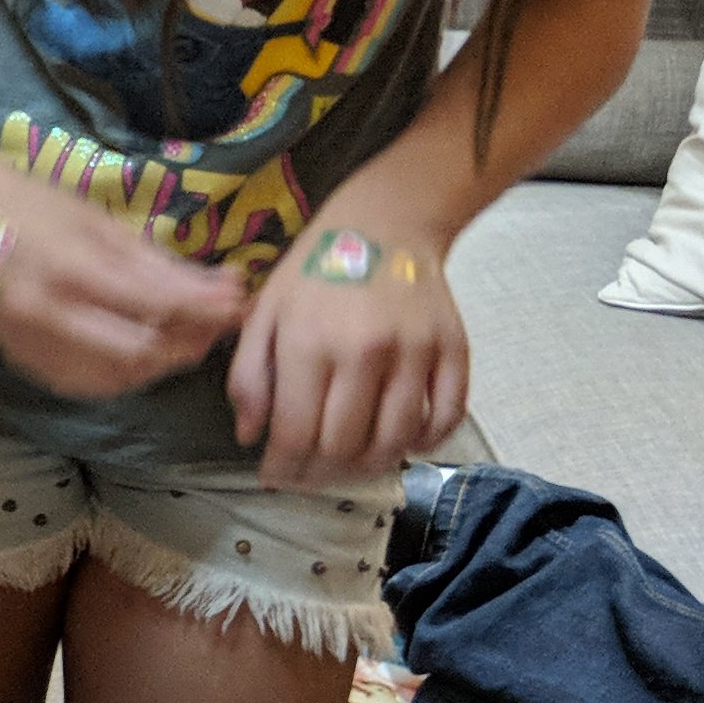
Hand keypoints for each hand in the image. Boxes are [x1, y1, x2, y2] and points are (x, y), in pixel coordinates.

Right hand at [0, 191, 250, 400]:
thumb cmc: (39, 208)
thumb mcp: (105, 225)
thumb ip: (163, 265)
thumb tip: (226, 288)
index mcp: (69, 270)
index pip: (155, 304)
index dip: (206, 309)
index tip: (241, 303)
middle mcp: (46, 315)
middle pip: (141, 351)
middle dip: (190, 341)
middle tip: (220, 325)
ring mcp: (30, 344)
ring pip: (118, 376)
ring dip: (162, 361)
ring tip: (187, 337)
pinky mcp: (23, 361)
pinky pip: (89, 383)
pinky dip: (126, 373)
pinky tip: (143, 352)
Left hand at [231, 229, 466, 489]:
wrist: (385, 224)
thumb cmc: (313, 273)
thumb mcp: (263, 314)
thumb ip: (249, 377)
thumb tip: (251, 436)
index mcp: (309, 343)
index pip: (297, 433)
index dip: (284, 468)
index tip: (275, 478)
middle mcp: (365, 351)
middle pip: (345, 445)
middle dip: (321, 473)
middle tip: (309, 475)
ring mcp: (416, 352)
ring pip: (395, 440)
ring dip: (370, 466)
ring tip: (349, 465)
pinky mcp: (454, 350)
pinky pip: (447, 416)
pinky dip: (425, 442)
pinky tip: (402, 442)